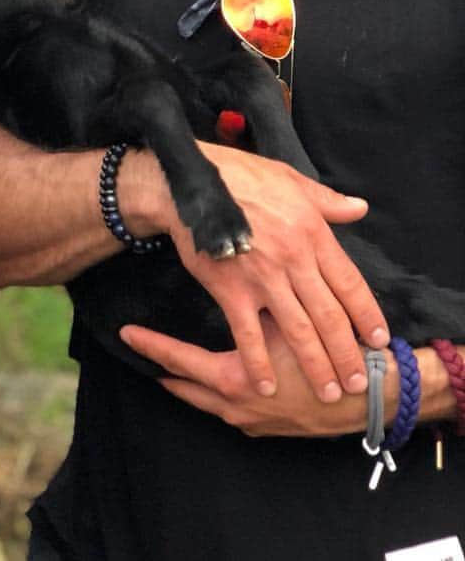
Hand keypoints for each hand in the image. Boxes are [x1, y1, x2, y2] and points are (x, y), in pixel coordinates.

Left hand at [120, 317, 369, 437]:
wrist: (375, 396)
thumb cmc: (329, 350)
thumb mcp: (287, 319)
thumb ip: (255, 299)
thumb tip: (226, 264)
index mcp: (235, 378)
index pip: (179, 361)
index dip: (152, 346)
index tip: (126, 334)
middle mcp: (237, 406)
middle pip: (186, 388)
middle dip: (164, 370)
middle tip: (139, 351)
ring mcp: (254, 422)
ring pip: (208, 403)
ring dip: (189, 384)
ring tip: (168, 367)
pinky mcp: (272, 429)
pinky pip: (232, 412)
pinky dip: (217, 397)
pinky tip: (214, 384)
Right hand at [125, 145, 387, 400]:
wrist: (188, 183)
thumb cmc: (240, 176)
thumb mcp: (290, 178)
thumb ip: (326, 200)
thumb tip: (359, 208)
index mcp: (311, 233)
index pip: (350, 283)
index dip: (366, 315)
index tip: (378, 339)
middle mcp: (293, 259)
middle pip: (329, 316)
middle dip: (346, 353)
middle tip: (358, 382)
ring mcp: (262, 278)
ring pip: (298, 331)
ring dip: (315, 365)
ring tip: (327, 391)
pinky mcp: (230, 290)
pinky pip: (249, 335)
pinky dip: (259, 363)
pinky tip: (266, 385)